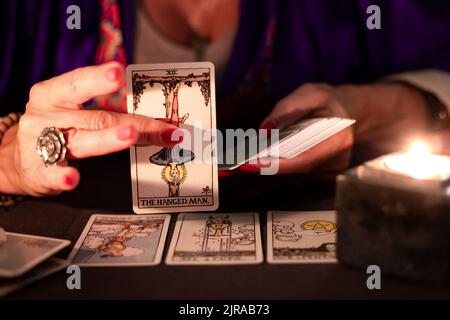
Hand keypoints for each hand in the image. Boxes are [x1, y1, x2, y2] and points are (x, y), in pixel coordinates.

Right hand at [0, 62, 182, 195]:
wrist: (17, 158)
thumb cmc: (55, 129)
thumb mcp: (71, 112)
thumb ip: (107, 112)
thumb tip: (161, 122)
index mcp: (53, 94)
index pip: (79, 83)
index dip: (98, 79)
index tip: (119, 72)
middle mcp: (46, 116)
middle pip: (95, 117)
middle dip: (130, 121)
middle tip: (158, 123)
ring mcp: (40, 144)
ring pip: (80, 142)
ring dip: (108, 139)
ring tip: (130, 136)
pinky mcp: (38, 172)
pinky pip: (53, 173)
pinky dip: (63, 176)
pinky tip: (73, 178)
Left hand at [250, 82, 428, 174]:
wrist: (348, 112)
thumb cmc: (328, 102)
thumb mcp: (311, 94)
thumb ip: (288, 109)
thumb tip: (265, 130)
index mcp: (338, 140)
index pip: (304, 159)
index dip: (277, 164)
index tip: (252, 163)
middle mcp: (335, 162)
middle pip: (296, 170)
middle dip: (267, 165)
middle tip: (241, 161)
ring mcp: (328, 172)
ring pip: (293, 173)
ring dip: (269, 166)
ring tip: (246, 159)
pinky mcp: (320, 175)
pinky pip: (295, 172)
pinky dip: (277, 165)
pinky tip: (261, 158)